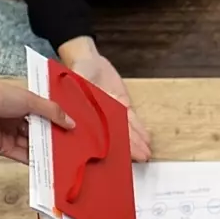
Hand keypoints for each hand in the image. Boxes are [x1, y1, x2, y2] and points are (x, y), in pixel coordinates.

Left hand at [0, 78, 75, 164]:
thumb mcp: (30, 100)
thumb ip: (52, 112)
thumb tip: (71, 123)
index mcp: (26, 104)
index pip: (48, 114)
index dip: (61, 121)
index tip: (78, 129)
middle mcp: (20, 120)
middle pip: (42, 131)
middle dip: (56, 138)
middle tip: (76, 146)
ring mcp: (13, 135)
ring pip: (34, 145)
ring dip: (48, 151)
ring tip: (67, 158)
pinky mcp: (6, 149)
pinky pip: (24, 156)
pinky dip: (36, 160)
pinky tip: (50, 164)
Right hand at [65, 46, 152, 161]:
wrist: (88, 59)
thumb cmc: (77, 72)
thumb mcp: (76, 83)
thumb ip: (77, 98)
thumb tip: (73, 114)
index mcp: (85, 117)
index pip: (98, 136)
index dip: (108, 148)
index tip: (116, 159)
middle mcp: (99, 119)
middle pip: (115, 135)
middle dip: (129, 148)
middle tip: (141, 159)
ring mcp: (111, 113)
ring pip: (126, 129)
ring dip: (137, 141)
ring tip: (147, 154)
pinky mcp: (121, 104)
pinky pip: (131, 118)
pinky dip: (139, 128)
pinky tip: (146, 138)